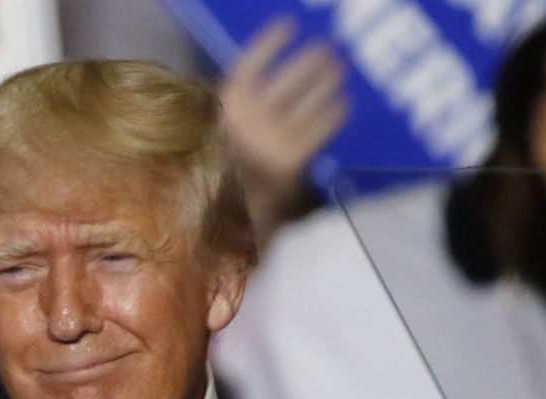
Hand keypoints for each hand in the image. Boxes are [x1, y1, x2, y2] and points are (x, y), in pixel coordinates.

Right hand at [221, 18, 347, 238]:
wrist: (211, 225)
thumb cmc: (206, 183)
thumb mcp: (203, 143)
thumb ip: (220, 118)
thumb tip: (235, 94)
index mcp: (222, 111)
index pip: (249, 67)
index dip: (268, 45)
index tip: (286, 26)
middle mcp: (249, 119)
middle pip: (288, 80)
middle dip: (309, 63)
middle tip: (326, 51)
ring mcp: (272, 138)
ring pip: (308, 100)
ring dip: (326, 83)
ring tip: (339, 71)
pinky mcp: (291, 160)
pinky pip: (319, 129)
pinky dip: (331, 115)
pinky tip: (341, 106)